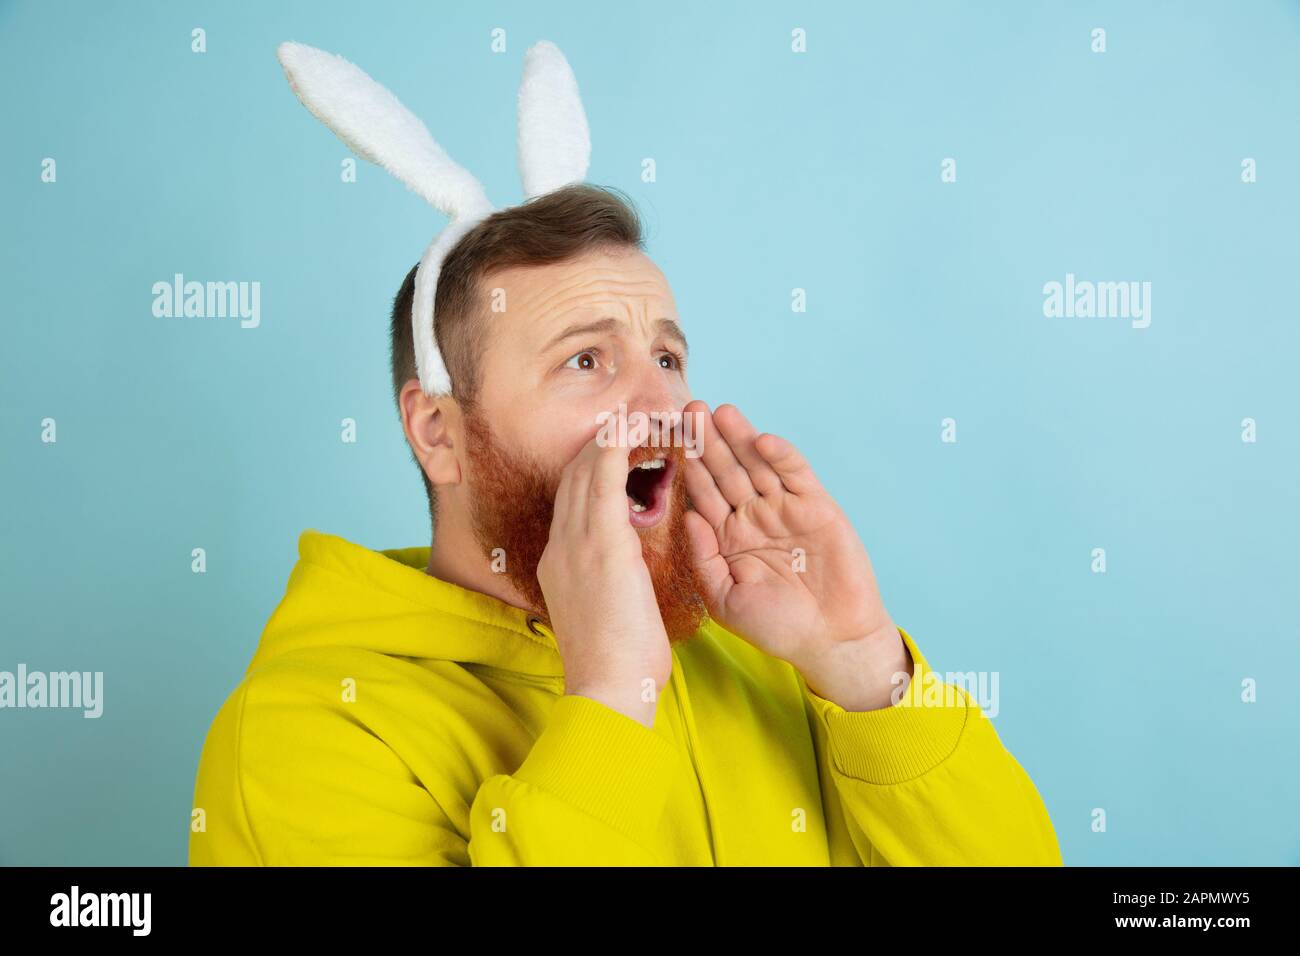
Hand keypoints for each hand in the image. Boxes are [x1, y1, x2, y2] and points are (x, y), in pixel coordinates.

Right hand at [536, 432, 670, 726]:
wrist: (607, 688)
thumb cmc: (615, 663)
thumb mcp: (599, 614)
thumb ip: (603, 584)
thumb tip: (618, 574)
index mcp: (559, 563)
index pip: (572, 502)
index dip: (591, 470)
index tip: (611, 449)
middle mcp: (561, 546)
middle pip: (574, 479)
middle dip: (599, 445)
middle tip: (625, 417)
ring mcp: (577, 544)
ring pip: (588, 472)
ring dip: (609, 438)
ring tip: (632, 412)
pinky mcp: (603, 546)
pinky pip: (606, 482)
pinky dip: (616, 449)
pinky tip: (631, 427)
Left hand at [683, 402, 908, 709]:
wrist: (831, 641)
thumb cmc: (776, 626)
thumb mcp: (724, 598)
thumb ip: (704, 557)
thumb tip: (688, 516)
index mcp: (728, 537)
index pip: (703, 494)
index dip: (687, 468)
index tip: (666, 442)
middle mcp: (754, 517)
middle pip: (726, 471)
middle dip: (708, 441)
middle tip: (688, 410)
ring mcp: (785, 509)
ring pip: (757, 465)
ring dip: (739, 438)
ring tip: (719, 411)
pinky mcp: (817, 506)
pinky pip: (796, 475)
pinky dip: (780, 456)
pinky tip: (760, 440)